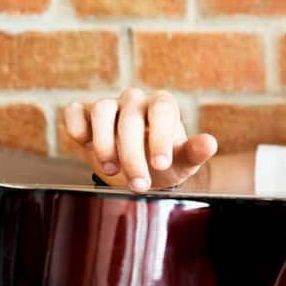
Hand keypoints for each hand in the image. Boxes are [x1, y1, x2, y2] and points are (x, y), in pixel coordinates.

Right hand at [63, 88, 216, 192]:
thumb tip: (210, 143)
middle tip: (139, 185)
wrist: (138, 169)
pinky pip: (76, 111)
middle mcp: (136, 100)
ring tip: (111, 170)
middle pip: (130, 119)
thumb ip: (194, 152)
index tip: (160, 165)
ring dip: (104, 143)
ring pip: (103, 110)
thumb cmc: (163, 163)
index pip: (162, 111)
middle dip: (133, 156)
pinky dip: (76, 124)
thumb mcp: (182, 162)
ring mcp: (110, 105)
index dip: (159, 137)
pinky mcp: (85, 114)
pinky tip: (82, 142)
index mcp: (163, 105)